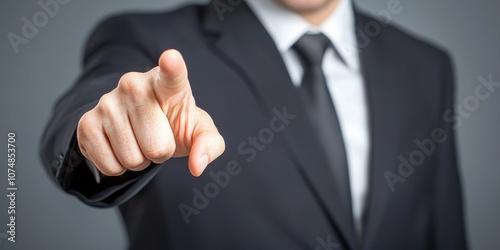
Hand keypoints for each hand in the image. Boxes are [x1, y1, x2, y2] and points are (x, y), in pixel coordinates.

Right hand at [77, 49, 224, 176]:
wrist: (141, 127)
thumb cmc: (175, 123)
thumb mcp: (198, 131)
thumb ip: (209, 145)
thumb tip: (197, 166)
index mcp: (167, 83)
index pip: (171, 73)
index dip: (171, 67)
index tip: (171, 59)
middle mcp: (133, 84)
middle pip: (157, 147)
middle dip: (161, 153)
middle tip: (157, 137)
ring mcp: (106, 102)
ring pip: (132, 159)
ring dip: (140, 160)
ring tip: (140, 140)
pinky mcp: (86, 123)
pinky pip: (110, 166)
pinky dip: (120, 167)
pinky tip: (121, 147)